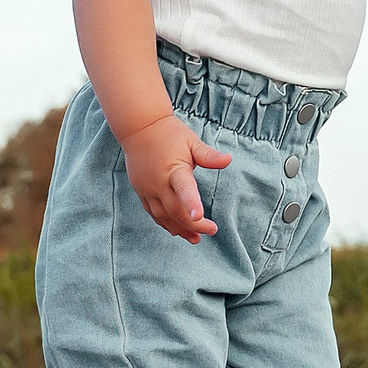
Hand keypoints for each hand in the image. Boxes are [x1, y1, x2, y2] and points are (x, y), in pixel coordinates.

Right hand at [117, 112, 232, 242]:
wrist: (139, 129)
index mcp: (174, 169)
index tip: (200, 216)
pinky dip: (165, 223)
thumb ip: (208, 155)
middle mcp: (158, 183)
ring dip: (179, 229)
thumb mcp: (192, 141)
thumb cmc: (169, 134)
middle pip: (175, 210)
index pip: (184, 189)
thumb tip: (228, 160)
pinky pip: (153, 213)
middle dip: (193, 224)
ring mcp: (147, 189)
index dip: (191, 203)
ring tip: (195, 238)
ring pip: (162, 216)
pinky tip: (176, 231)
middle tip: (211, 231)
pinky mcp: (141, 192)